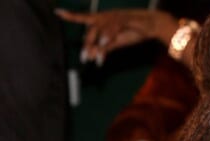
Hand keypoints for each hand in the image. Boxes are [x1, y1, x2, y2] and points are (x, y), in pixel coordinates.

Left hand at [56, 9, 178, 65]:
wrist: (151, 26)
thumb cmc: (133, 31)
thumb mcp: (116, 43)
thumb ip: (104, 48)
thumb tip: (91, 56)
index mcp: (102, 20)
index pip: (84, 18)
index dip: (71, 15)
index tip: (58, 12)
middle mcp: (106, 16)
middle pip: (91, 28)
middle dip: (87, 44)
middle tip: (85, 58)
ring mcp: (114, 16)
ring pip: (100, 29)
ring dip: (96, 44)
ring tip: (95, 58)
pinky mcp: (124, 18)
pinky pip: (113, 27)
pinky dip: (108, 37)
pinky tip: (105, 44)